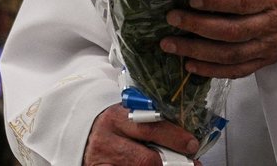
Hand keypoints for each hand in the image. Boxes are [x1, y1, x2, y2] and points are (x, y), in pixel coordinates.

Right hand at [83, 104, 200, 165]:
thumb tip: (185, 136)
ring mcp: (103, 162)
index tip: (192, 145)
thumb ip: (150, 121)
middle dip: (173, 164)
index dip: (175, 138)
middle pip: (146, 159)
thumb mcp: (128, 115)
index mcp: (117, 118)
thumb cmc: (114, 125)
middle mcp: (107, 140)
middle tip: (191, 163)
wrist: (84, 134)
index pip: (150, 128)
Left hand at [161, 0, 276, 78]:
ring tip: (170, 44)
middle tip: (171, 18)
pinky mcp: (266, 61)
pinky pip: (238, 70)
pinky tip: (190, 66)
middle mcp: (272, 25)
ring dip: (198, 52)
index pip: (244, 2)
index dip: (218, 3)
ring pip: (231, 54)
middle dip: (198, 26)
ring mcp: (268, 46)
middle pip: (232, 31)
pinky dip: (213, 71)